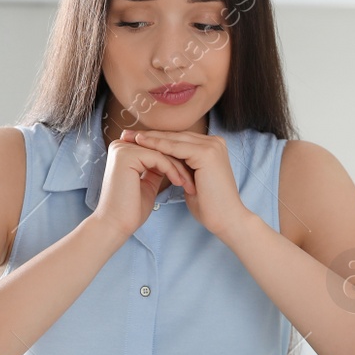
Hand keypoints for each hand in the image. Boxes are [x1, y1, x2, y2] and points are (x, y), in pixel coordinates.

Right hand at [92, 139, 195, 237]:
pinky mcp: (126, 155)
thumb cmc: (131, 210)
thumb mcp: (147, 183)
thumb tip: (171, 160)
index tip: (193, 175)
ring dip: (180, 169)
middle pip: (161, 149)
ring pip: (163, 153)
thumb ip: (156, 168)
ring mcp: (122, 148)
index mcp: (124, 150)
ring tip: (190, 185)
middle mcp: (121, 145)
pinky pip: (159, 159)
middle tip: (197, 178)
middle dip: (182, 164)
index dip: (177, 161)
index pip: (158, 149)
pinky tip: (181, 184)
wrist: (116, 225)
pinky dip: (173, 171)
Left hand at [120, 129, 252, 237]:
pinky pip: (177, 148)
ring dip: (151, 138)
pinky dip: (158, 146)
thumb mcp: (191, 180)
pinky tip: (142, 144)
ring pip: (174, 140)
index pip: (179, 140)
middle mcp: (214, 142)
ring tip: (131, 137)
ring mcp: (212, 146)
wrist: (227, 220)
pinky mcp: (207, 153)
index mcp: (211, 147)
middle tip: (127, 134)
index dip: (156, 139)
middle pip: (175, 137)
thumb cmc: (209, 206)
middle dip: (150, 136)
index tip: (135, 140)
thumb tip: (163, 163)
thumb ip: (182, 167)